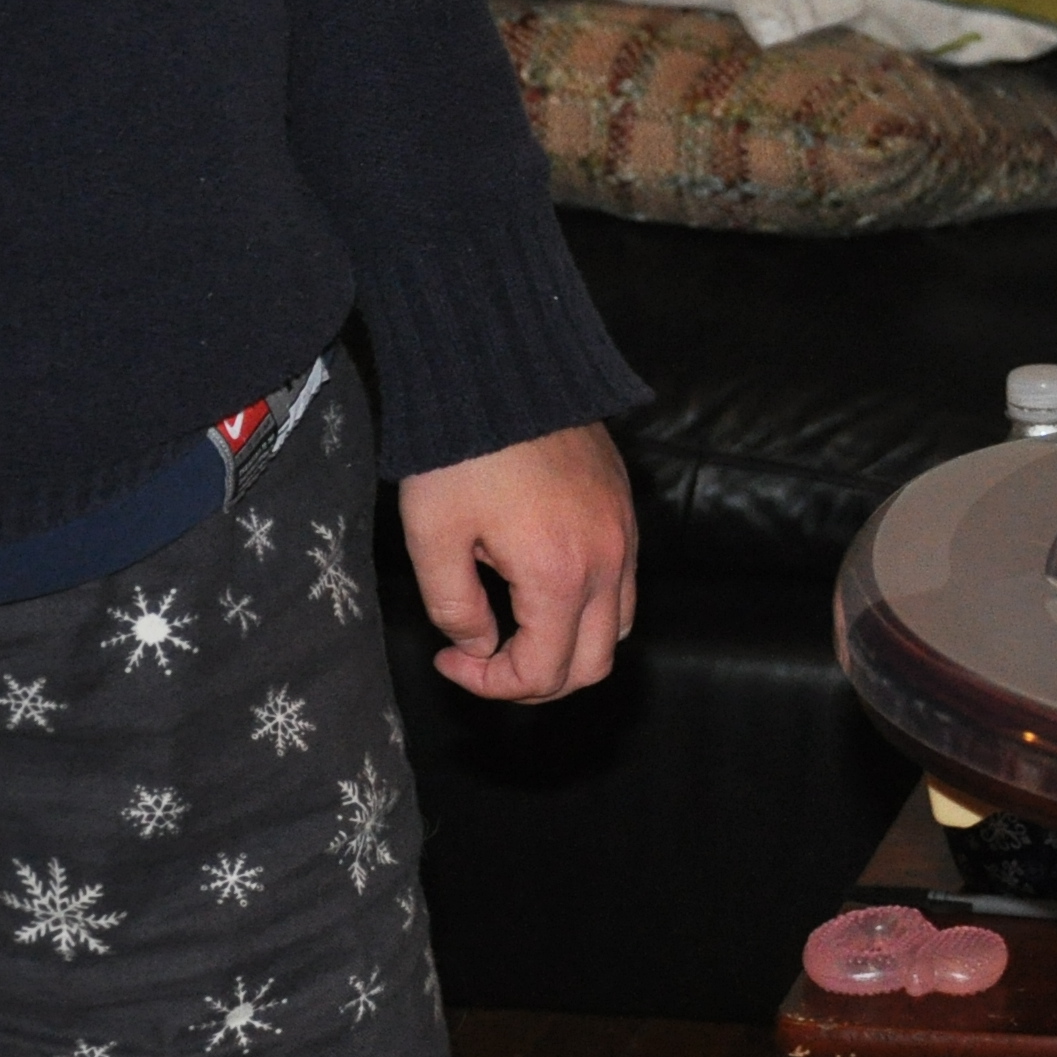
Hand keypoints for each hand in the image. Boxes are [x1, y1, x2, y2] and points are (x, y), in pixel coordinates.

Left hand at [396, 422, 637, 700]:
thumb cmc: (461, 452)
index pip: (543, 673)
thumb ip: (454, 607)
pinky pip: (622, 583)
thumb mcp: (432, 537)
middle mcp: (606, 562)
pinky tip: (539, 582)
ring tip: (517, 628)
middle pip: (592, 665)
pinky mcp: (624, 509)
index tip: (450, 659)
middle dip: (537, 680)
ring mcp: (623, 534)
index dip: (491, 684)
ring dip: (569, 646)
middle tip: (486, 662)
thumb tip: (479, 646)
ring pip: (616, 627)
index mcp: (558, 575)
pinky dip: (588, 606)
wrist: (503, 371)